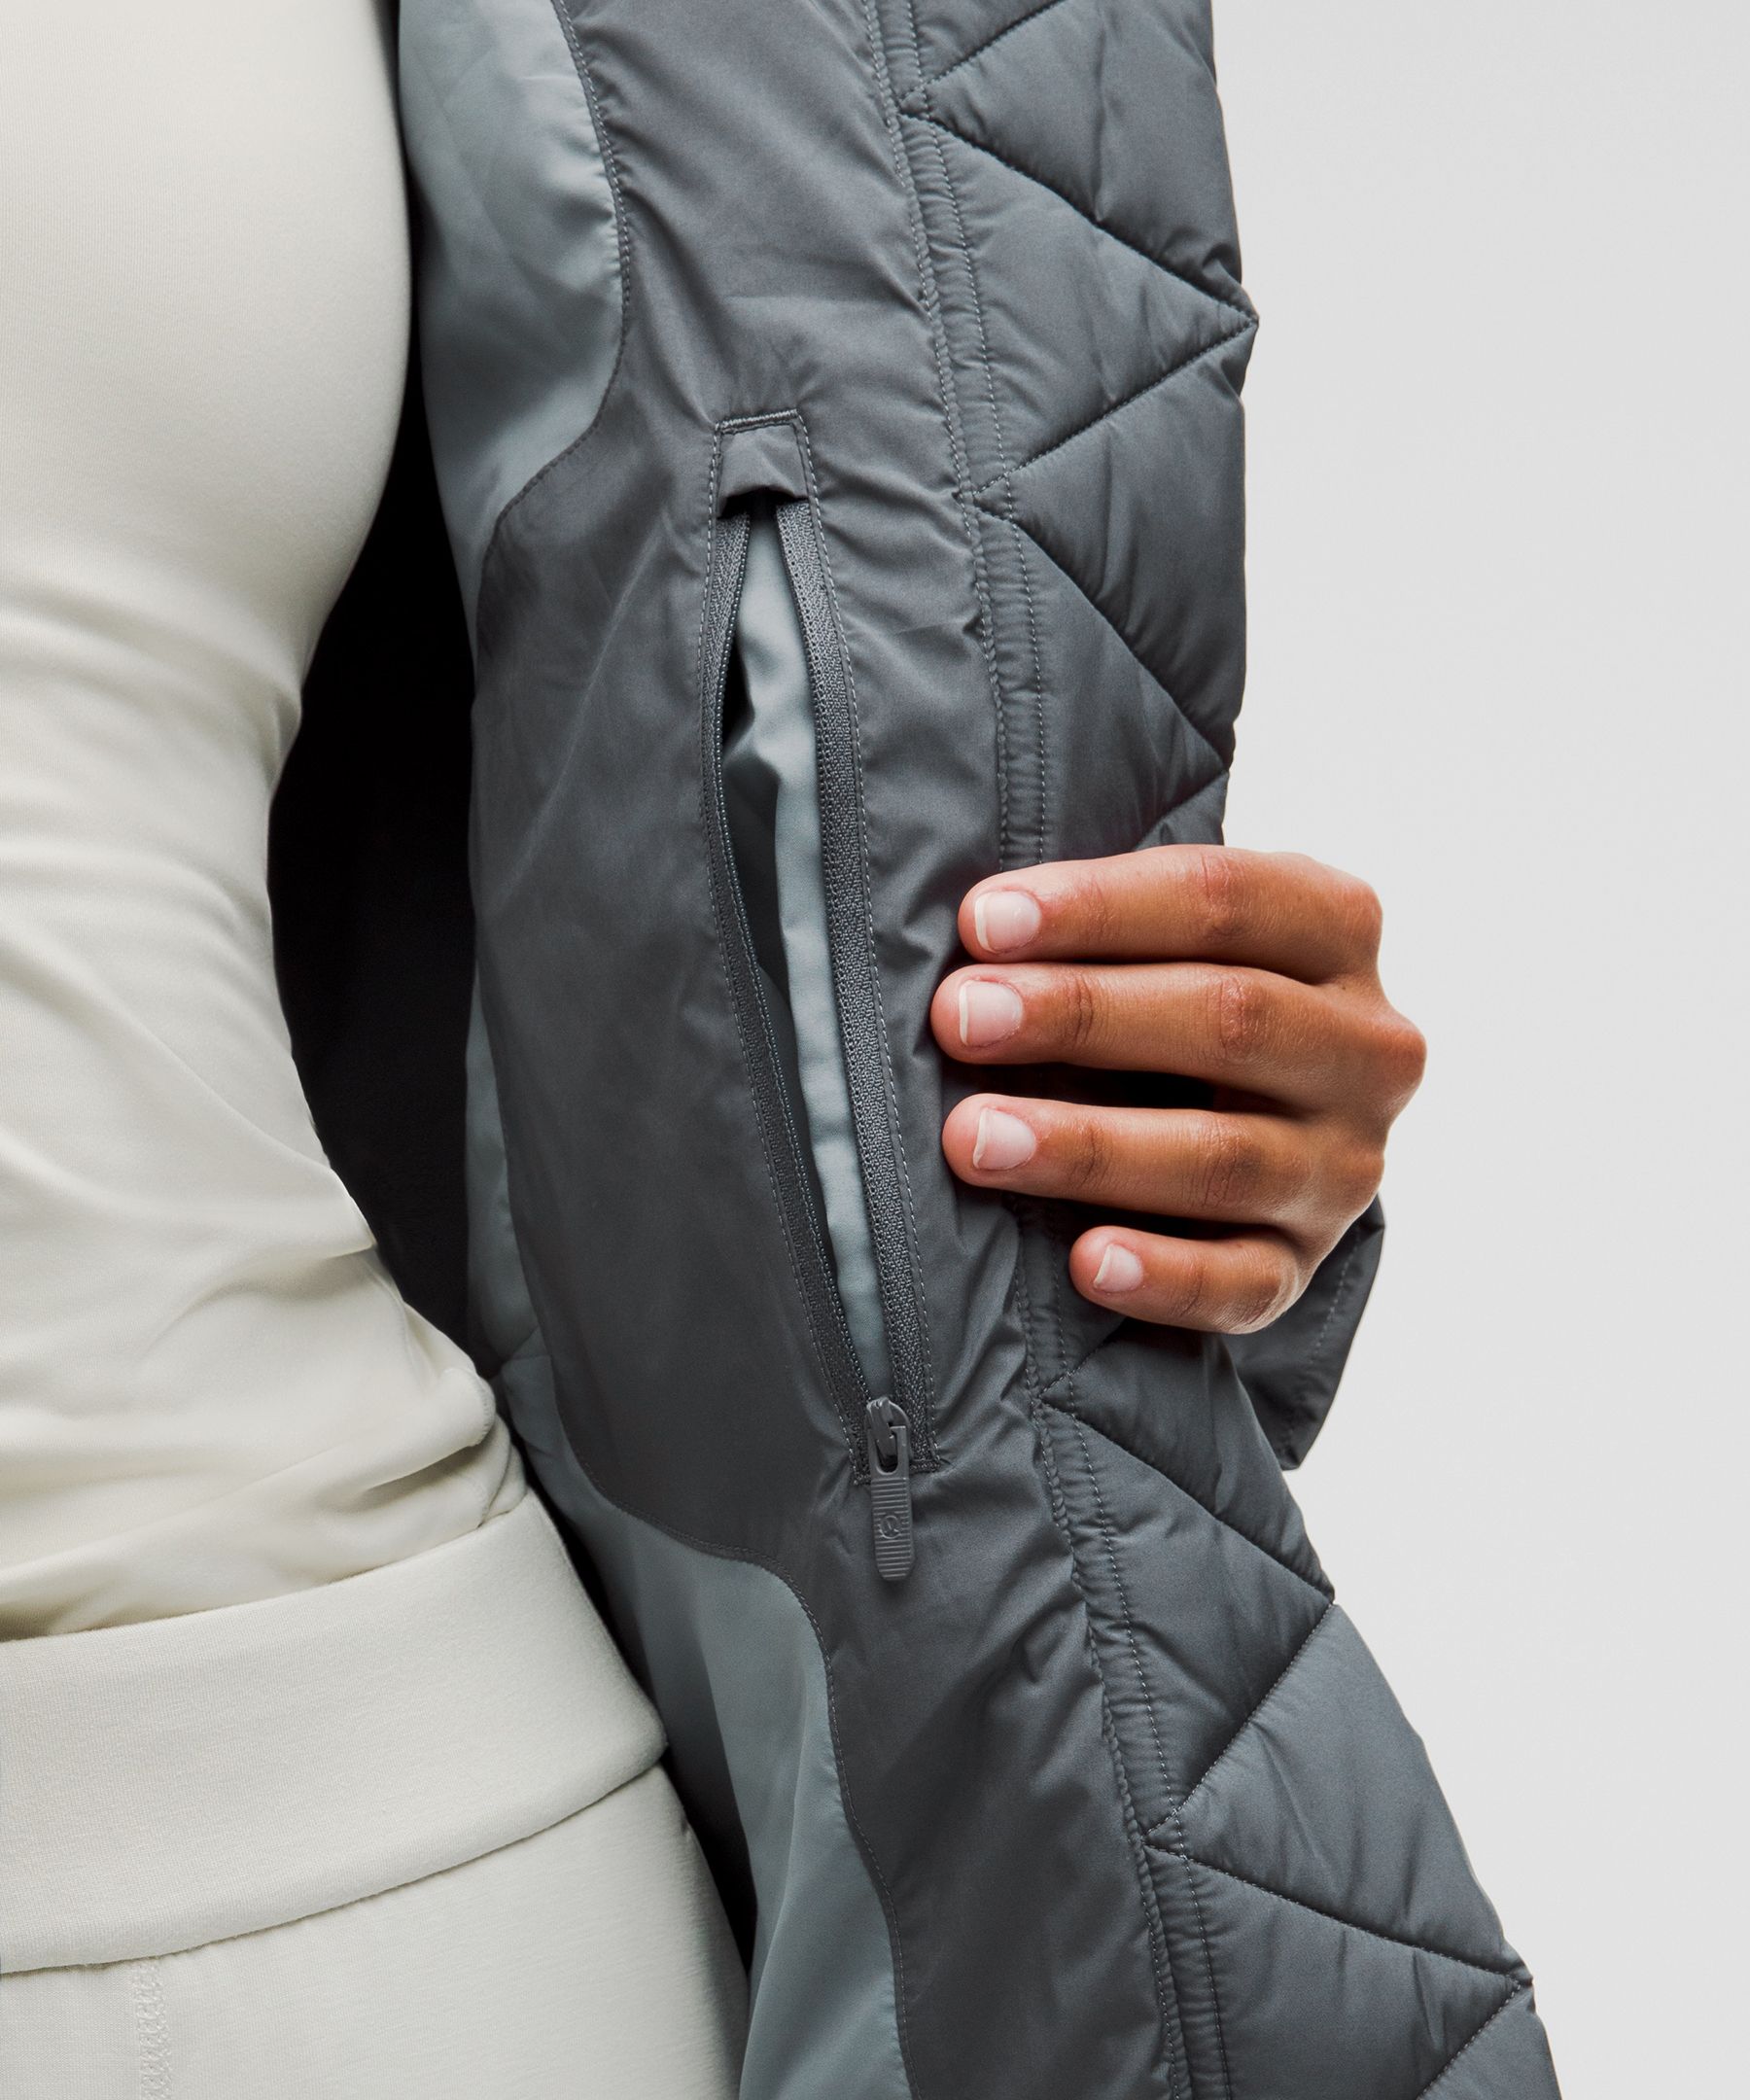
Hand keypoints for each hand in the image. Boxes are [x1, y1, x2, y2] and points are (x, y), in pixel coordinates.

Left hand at [930, 846, 1425, 1333]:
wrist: (1247, 1122)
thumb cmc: (1165, 996)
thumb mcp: (1163, 934)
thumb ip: (1098, 925)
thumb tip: (975, 934)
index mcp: (1336, 929)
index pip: (1226, 901)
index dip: (1099, 907)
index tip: (981, 923)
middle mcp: (1365, 1049)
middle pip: (1231, 1018)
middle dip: (1081, 1015)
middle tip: (959, 1018)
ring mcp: (1342, 1166)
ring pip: (1224, 1159)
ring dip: (1090, 1148)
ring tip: (976, 1139)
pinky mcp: (1304, 1267)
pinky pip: (1245, 1285)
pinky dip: (1166, 1277)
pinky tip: (1086, 1264)